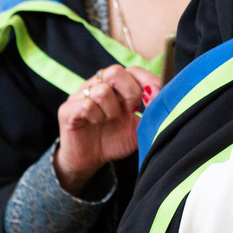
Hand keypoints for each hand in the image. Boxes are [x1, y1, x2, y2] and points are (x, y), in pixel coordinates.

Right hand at [55, 65, 160, 195]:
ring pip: (101, 90)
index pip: (132, 70)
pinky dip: (96, 116)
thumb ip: (150, 114)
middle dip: (130, 91)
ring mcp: (80, 96)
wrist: (89, 162)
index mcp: (115, 87)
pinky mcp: (67, 110)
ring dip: (111, 109)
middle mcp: (96, 86)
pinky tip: (96, 124)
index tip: (156, 94)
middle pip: (115, 71)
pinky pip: (85, 105)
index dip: (147, 80)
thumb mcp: (137, 128)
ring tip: (110, 120)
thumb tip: (165, 100)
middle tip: (132, 109)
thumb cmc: (113, 140)